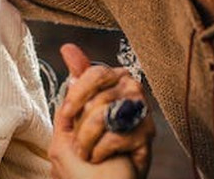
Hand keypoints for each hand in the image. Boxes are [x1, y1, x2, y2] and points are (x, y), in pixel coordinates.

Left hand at [51, 44, 153, 177]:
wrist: (100, 178)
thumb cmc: (88, 146)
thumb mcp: (73, 113)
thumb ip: (76, 81)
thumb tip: (68, 48)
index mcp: (112, 80)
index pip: (97, 73)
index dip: (78, 94)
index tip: (66, 113)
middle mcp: (130, 91)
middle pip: (100, 96)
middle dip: (81, 125)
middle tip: (77, 142)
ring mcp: (141, 111)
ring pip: (107, 115)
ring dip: (88, 140)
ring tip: (86, 151)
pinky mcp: (147, 134)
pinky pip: (117, 135)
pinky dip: (100, 151)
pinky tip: (101, 157)